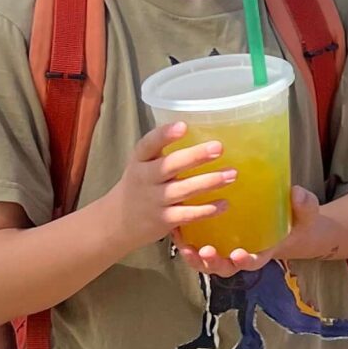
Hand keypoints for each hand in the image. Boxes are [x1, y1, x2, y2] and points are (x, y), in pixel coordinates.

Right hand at [109, 122, 232, 253]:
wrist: (116, 222)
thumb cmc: (139, 186)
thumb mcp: (142, 166)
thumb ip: (164, 153)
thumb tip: (204, 134)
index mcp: (140, 160)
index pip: (148, 144)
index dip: (164, 135)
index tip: (183, 125)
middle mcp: (145, 179)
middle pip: (169, 166)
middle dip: (194, 156)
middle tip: (218, 147)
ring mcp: (154, 200)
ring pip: (183, 190)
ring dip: (209, 182)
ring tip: (231, 174)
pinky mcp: (163, 220)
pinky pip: (187, 214)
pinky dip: (206, 210)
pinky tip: (224, 203)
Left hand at [184, 186, 329, 275]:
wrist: (285, 224)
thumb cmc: (294, 220)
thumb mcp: (305, 213)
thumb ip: (304, 206)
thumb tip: (297, 194)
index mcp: (263, 251)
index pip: (254, 261)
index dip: (245, 261)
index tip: (239, 255)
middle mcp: (241, 255)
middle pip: (224, 267)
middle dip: (213, 263)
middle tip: (207, 253)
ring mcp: (226, 250)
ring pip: (206, 262)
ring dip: (194, 257)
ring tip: (184, 246)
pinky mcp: (214, 240)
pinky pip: (197, 246)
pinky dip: (186, 242)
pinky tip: (176, 230)